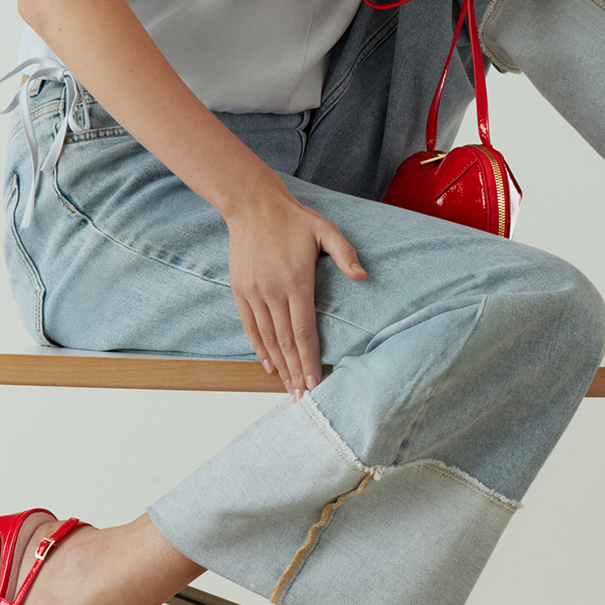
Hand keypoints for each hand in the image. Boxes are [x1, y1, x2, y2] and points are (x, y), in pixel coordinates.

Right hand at [225, 188, 366, 397]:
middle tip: (302, 398)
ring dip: (280, 366)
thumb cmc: (293, 218)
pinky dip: (259, 348)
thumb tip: (363, 276)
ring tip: (288, 389)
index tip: (315, 383)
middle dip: (296, 372)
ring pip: (268, 339)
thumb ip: (345, 253)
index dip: (310, 360)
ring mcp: (255, 293)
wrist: (252, 205)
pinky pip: (250, 326)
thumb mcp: (325, 230)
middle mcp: (273, 293)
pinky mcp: (241, 291)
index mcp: (296, 282)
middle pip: (286, 342)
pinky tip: (269, 365)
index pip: (304, 332)